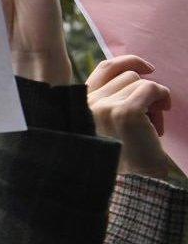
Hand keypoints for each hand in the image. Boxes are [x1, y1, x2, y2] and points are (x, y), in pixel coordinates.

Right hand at [87, 55, 172, 177]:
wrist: (134, 182)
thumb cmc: (128, 154)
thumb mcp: (111, 123)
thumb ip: (112, 99)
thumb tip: (138, 71)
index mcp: (82, 105)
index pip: (105, 69)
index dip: (128, 61)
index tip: (148, 68)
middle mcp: (88, 104)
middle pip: (127, 75)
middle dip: (144, 90)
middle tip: (150, 115)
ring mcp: (105, 107)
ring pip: (139, 81)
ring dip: (154, 99)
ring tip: (152, 125)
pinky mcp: (125, 112)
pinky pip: (151, 89)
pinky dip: (162, 100)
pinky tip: (159, 122)